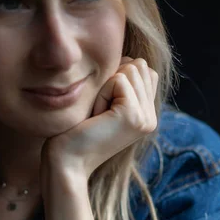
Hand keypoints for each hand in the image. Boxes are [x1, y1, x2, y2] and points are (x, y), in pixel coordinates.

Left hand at [41, 57, 158, 184]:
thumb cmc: (76, 131)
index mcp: (147, 115)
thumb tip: (129, 59)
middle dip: (112, 80)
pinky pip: (119, 80)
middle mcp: (151, 117)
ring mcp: (146, 118)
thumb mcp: (104, 102)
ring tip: (98, 115)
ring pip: (131, 69)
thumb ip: (122, 84)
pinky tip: (96, 117)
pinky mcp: (134, 116)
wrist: (68, 161)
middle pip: (139, 65)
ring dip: (106, 87)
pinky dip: (102, 93)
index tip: (103, 108)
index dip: (117, 78)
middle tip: (99, 112)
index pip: (143, 69)